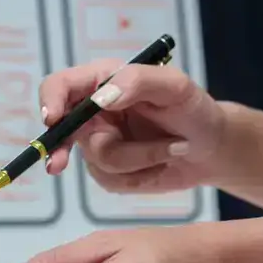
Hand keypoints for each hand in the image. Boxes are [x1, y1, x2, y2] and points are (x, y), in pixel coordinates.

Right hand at [38, 60, 225, 192]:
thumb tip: (101, 98)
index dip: (50, 101)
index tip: (53, 120)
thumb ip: (138, 81)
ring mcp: (99, 143)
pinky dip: (140, 176)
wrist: (212, 148)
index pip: (60, 86)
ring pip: (97, 160)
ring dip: (139, 159)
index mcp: (103, 80)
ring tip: (173, 149)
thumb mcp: (175, 87)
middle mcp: (95, 111)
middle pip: (63, 130)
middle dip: (60, 149)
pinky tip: (161, 165)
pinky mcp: (109, 172)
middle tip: (57, 166)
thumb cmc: (194, 110)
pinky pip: (111, 182)